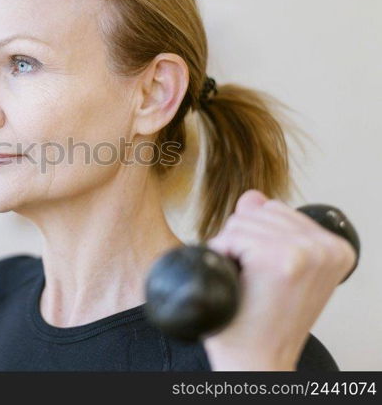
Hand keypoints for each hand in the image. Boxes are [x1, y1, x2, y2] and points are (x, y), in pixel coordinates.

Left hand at [202, 189, 355, 369]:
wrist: (257, 360)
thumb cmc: (263, 320)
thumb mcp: (276, 269)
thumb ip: (267, 227)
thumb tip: (253, 196)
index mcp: (336, 248)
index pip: (276, 210)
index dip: (256, 238)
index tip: (265, 274)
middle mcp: (327, 247)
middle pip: (257, 212)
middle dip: (241, 242)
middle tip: (252, 282)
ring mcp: (305, 252)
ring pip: (241, 221)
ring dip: (230, 248)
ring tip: (246, 282)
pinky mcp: (279, 258)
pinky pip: (232, 234)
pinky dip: (221, 253)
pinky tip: (235, 280)